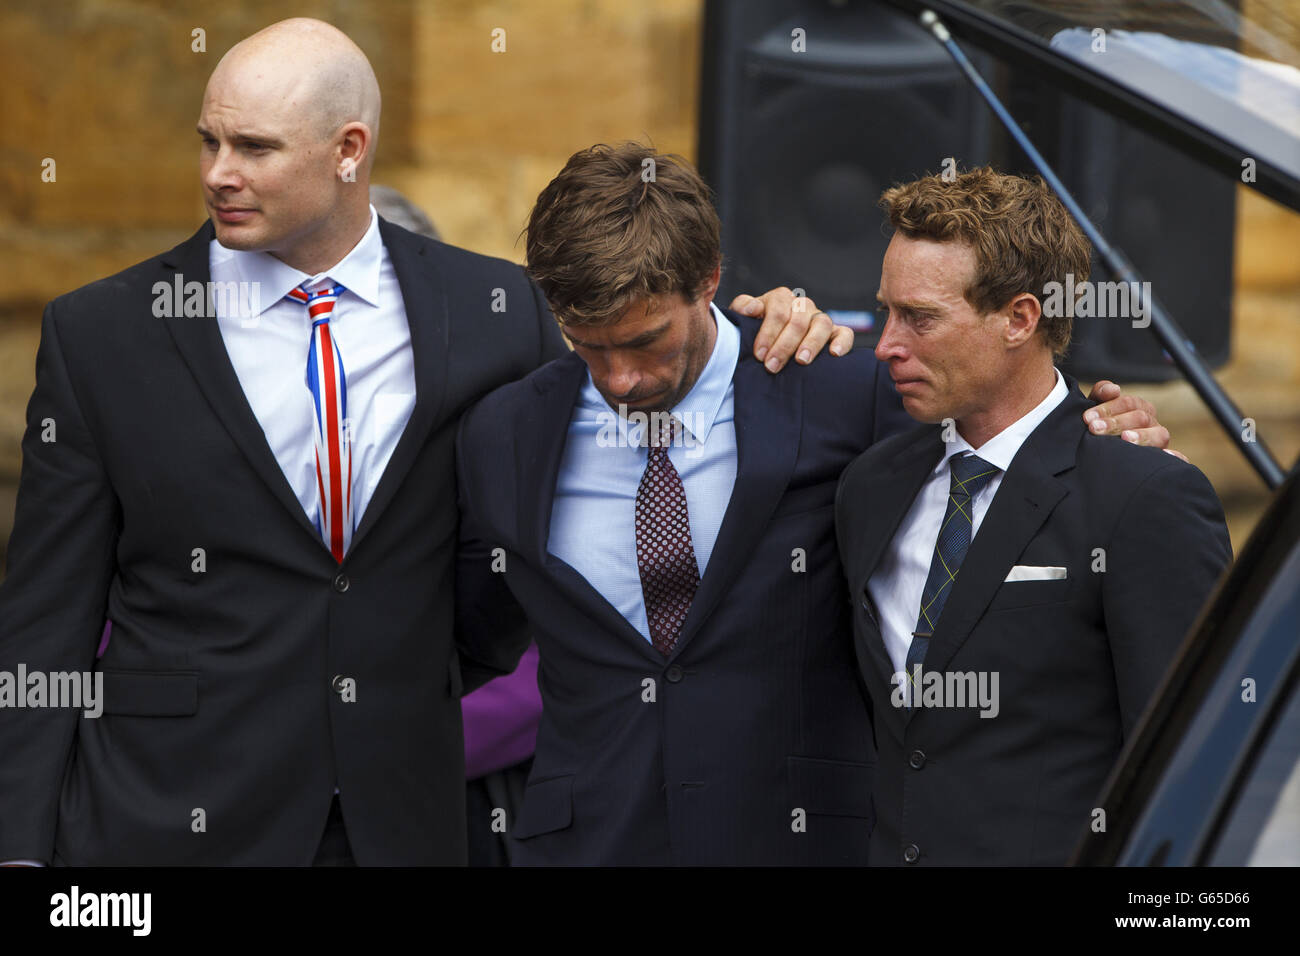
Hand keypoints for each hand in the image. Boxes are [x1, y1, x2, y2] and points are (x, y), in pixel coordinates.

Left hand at [729, 287, 853, 371]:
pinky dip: (842, 342)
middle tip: (772, 366)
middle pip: (798, 319)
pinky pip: (845, 333)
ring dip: (811, 343)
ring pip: (822, 323)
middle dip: (784, 344)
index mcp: (780, 299)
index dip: (768, 332)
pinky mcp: (835, 334)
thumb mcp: (743, 319)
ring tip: (801, 361)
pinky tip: (834, 354)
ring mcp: (819, 319)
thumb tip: (754, 309)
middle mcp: (802, 306)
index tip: (759, 354)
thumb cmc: (754, 332)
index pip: (777, 309)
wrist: (767, 347)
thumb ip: (743, 308)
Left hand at [1082, 380, 1187, 461]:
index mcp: (1138, 408)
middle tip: (1095, 429)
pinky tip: (1165, 455)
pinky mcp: (1164, 459)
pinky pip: (1178, 457)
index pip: (1128, 403)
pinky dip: (1174, 456)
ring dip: (1142, 436)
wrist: (1101, 452)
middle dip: (1116, 423)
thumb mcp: (1096, 408)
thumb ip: (1101, 394)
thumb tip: (1114, 389)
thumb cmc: (1099, 426)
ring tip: (1125, 438)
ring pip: (1159, 435)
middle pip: (1140, 418)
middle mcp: (1151, 422)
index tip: (1088, 418)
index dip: (1108, 408)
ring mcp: (1159, 440)